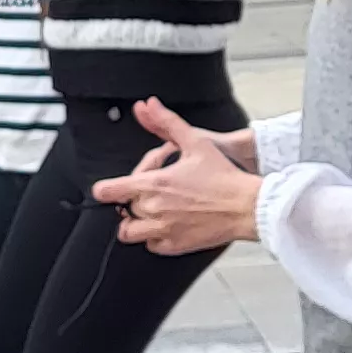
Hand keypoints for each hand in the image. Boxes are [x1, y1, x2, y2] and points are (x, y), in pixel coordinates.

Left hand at [90, 100, 259, 254]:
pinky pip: (150, 246)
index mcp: (154, 184)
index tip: (108, 189)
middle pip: (120, 211)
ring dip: (134, 223)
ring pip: (129, 232)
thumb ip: (167, 123)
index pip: (109, 191)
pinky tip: (166, 224)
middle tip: (146, 193)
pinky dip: (153, 237)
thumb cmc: (223, 176)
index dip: (105, 189)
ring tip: (149, 212)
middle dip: (128, 201)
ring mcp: (163, 229)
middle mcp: (153, 209)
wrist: (246, 206)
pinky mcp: (175, 245)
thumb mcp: (195, 142)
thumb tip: (149, 105)